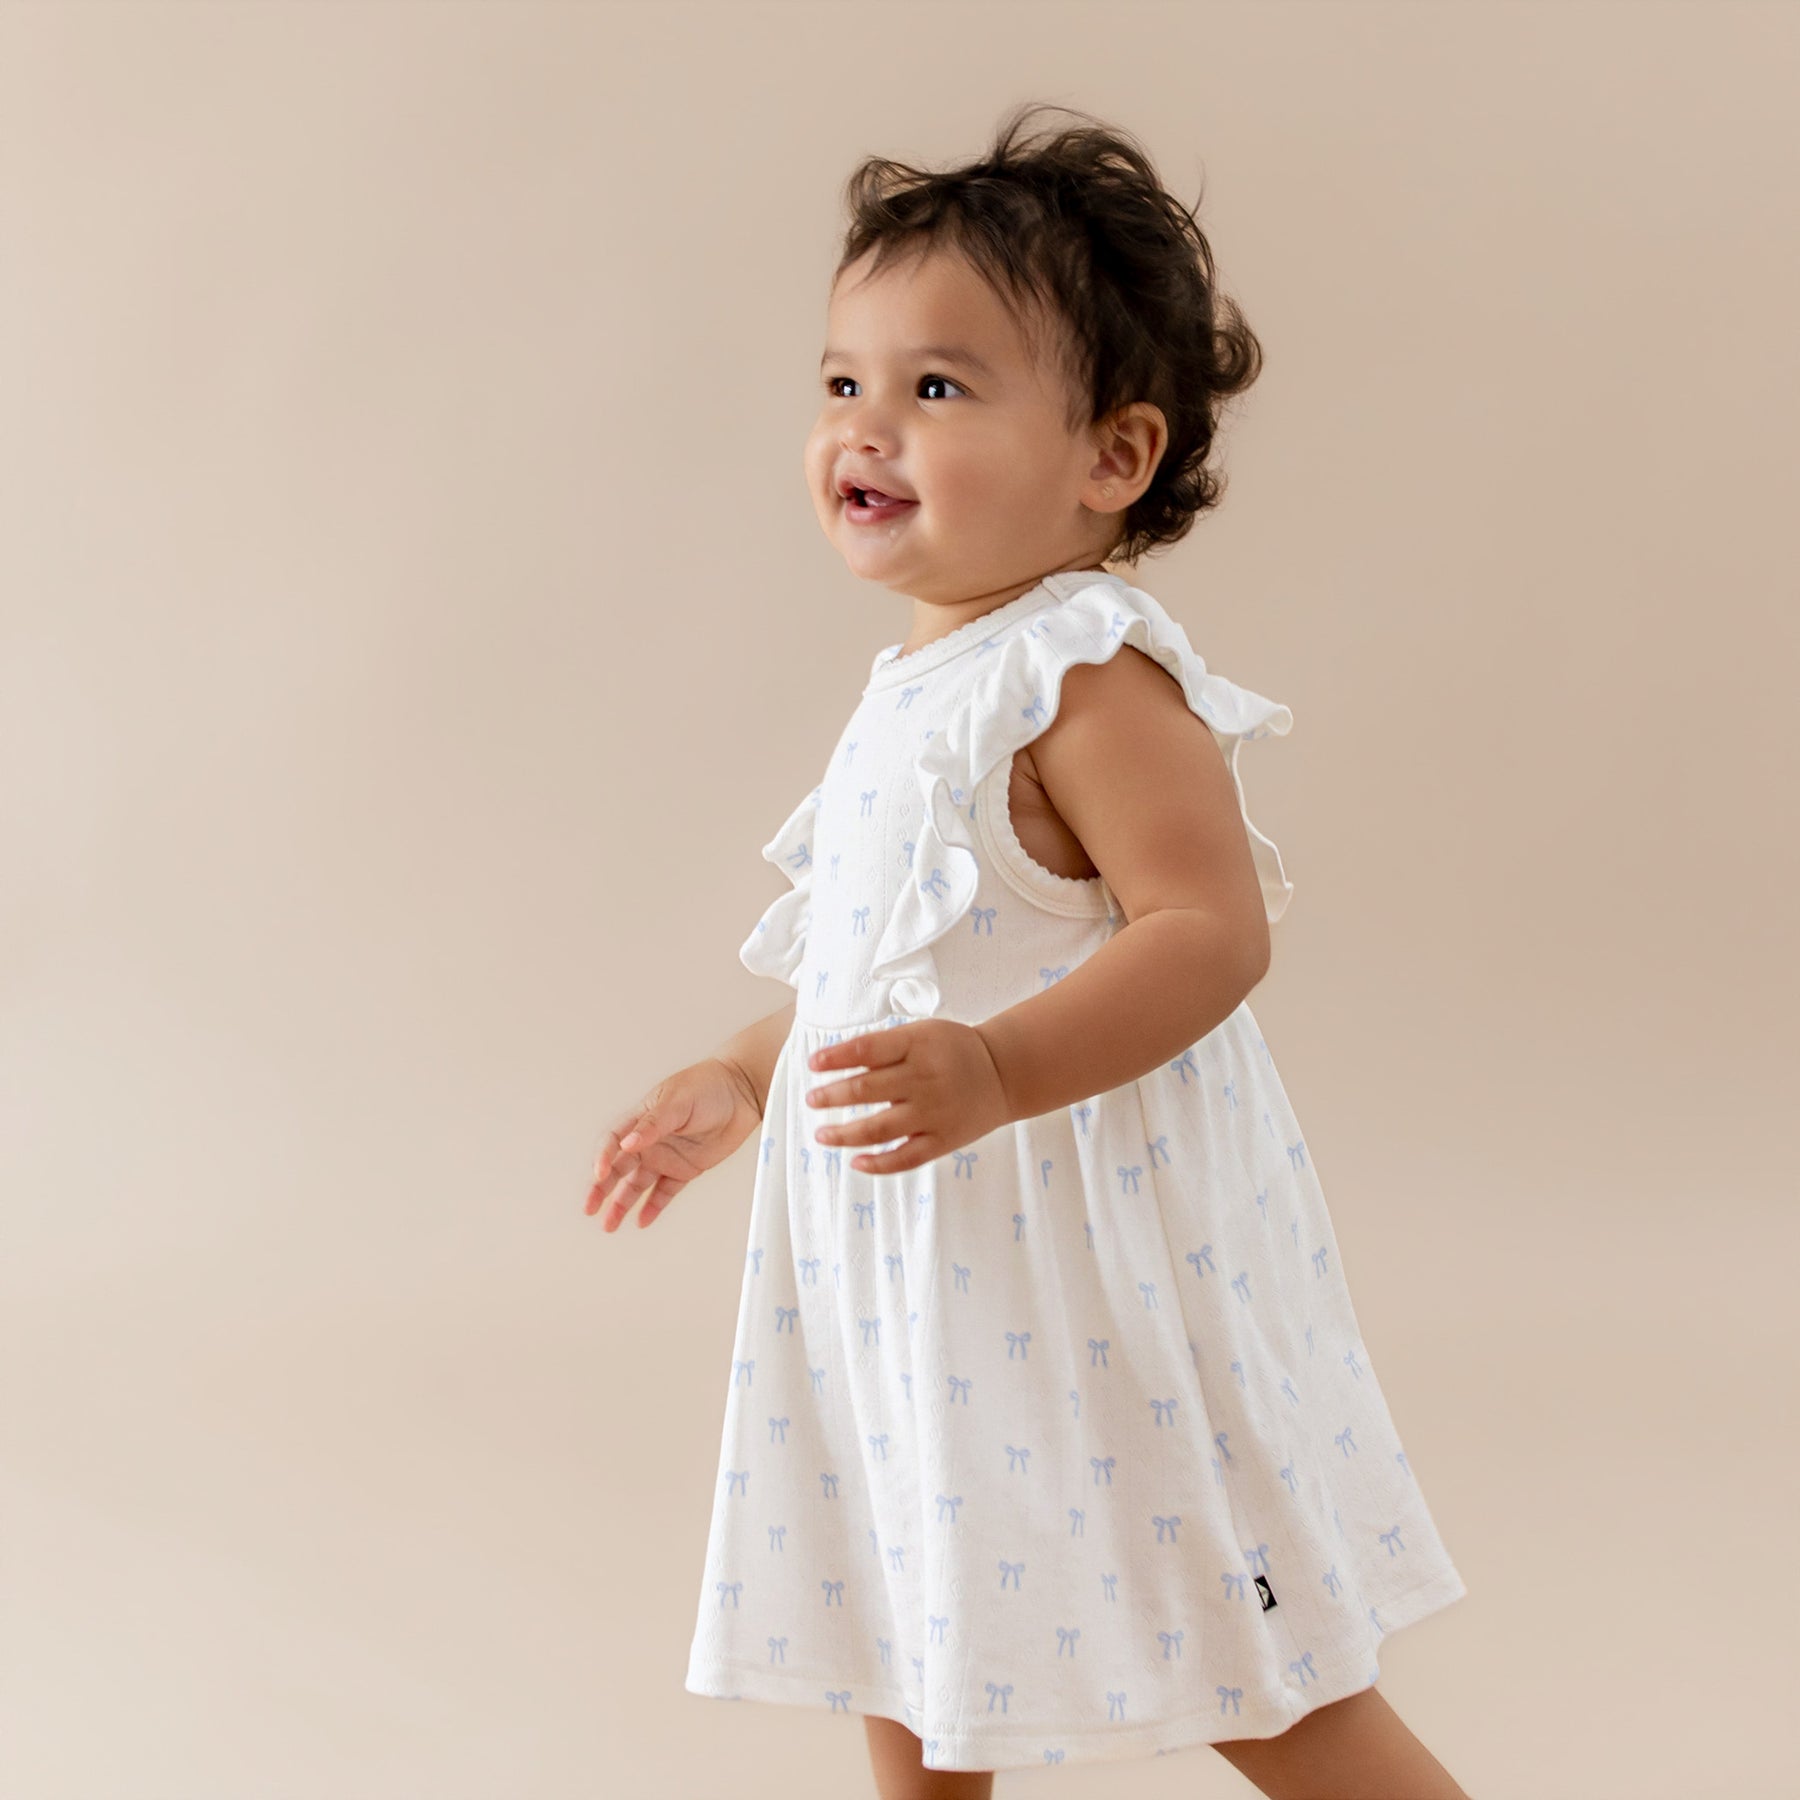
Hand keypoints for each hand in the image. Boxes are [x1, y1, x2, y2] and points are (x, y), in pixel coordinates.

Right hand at [585, 1056, 762, 1230]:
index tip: (599, 1174)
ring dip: (621, 1204)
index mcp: (641, 1119)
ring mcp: (666, 1156)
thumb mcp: (677, 1101)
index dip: (603, 1158)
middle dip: (602, 1188)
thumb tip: (628, 1143)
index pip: (613, 1141)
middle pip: (618, 1168)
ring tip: (609, 1224)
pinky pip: (664, 1192)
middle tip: (590, 1208)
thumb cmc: (707, 1086)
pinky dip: (653, 1207)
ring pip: (636, 1185)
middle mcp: (649, 1141)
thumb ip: (653, 1123)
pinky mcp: (685, 1169)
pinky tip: (641, 1221)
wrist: (742, 1092)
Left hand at [803, 1019, 1012, 1175]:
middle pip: (866, 1089)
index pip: (867, 1049)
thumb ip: (884, 1047)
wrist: (1003, 1073)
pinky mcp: (942, 1140)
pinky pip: (905, 1158)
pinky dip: (878, 1164)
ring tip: (821, 1134)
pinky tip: (855, 1161)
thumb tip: (834, 1062)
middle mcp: (924, 1078)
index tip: (812, 1064)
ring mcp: (933, 1113)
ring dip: (844, 1134)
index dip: (835, 1057)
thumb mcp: (921, 1033)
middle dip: (832, 1096)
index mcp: (917, 1045)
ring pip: (879, 1128)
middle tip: (811, 1100)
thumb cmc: (952, 1049)